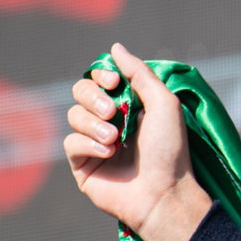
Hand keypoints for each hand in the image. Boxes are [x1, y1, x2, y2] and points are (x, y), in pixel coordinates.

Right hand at [64, 42, 210, 240]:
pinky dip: (88, 144)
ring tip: (116, 139)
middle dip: (93, 97)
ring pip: (73, 115)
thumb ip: (140, 74)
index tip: (114, 80)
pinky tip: (109, 154)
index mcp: (130, 106)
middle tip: (113, 111)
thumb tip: (115, 47)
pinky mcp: (83, 165)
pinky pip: (71, 143)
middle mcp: (111, 122)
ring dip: (94, 123)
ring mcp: (95, 143)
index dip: (101, 74)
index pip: (100, 78)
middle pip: (80, 91)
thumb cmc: (170, 151)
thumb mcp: (164, 104)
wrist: (164, 193)